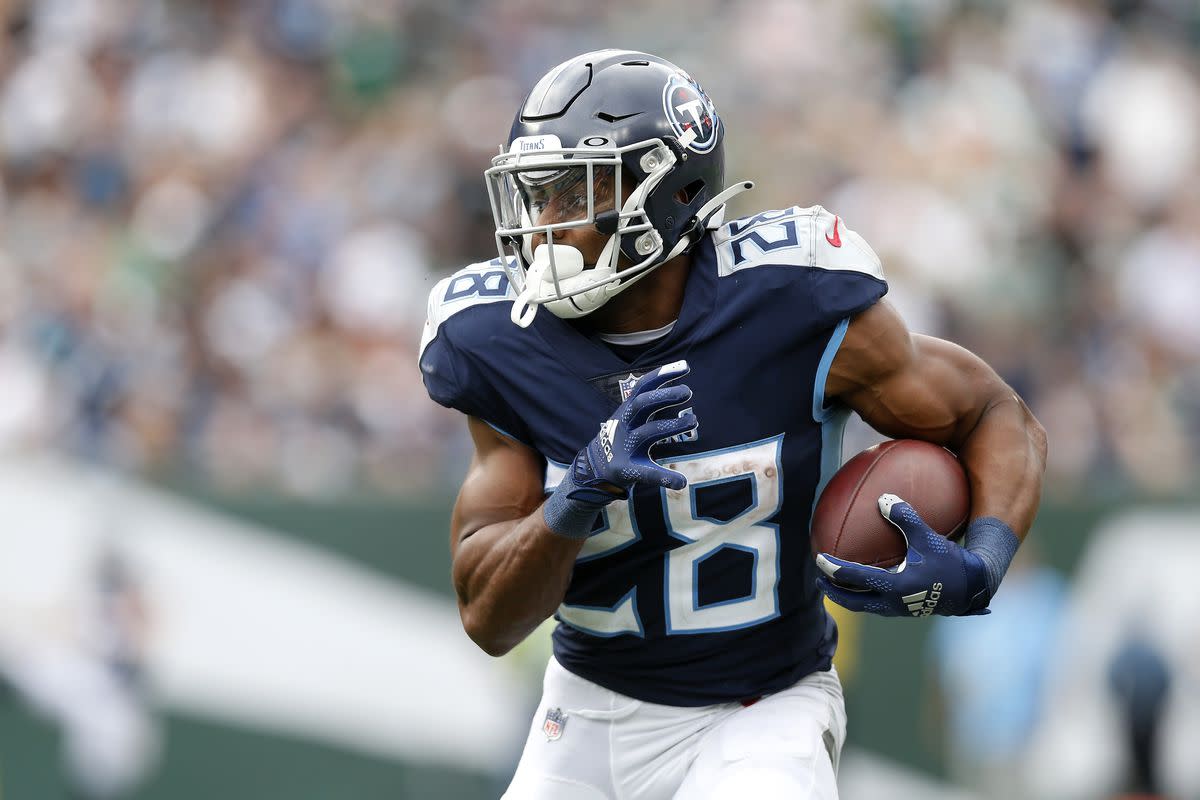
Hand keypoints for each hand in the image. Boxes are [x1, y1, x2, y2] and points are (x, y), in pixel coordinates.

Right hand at [543, 360, 696, 538]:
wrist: (594, 469)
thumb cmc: (621, 438)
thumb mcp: (630, 416)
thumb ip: (650, 401)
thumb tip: (678, 381)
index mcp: (627, 411)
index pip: (643, 387)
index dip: (662, 375)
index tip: (685, 367)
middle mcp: (625, 425)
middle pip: (642, 404)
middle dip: (664, 396)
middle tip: (688, 391)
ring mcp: (625, 447)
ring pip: (648, 432)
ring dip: (672, 425)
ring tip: (694, 420)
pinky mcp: (627, 469)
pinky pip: (647, 473)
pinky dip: (665, 478)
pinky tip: (681, 481)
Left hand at [815, 494, 990, 616]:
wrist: (974, 588)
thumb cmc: (951, 562)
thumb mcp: (927, 538)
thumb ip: (905, 518)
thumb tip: (884, 498)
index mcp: (894, 586)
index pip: (855, 578)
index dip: (833, 569)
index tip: (818, 559)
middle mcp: (893, 603)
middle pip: (853, 601)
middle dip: (833, 591)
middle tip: (819, 580)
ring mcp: (899, 610)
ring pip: (865, 606)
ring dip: (848, 596)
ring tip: (836, 586)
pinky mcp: (907, 611)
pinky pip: (878, 605)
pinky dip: (865, 596)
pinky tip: (867, 584)